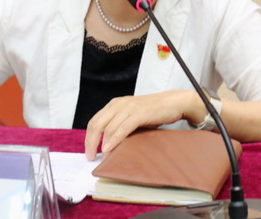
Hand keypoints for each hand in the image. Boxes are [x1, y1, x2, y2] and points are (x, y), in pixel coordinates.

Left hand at [84, 90, 204, 159]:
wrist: (172, 102)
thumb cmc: (152, 112)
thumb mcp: (131, 116)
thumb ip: (120, 124)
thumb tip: (107, 144)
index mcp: (114, 104)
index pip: (95, 121)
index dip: (88, 137)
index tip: (88, 151)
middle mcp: (118, 104)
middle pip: (97, 124)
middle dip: (90, 142)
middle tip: (90, 157)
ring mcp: (128, 108)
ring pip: (108, 127)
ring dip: (102, 144)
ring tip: (102, 157)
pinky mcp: (138, 113)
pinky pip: (122, 128)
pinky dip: (114, 139)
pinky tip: (110, 149)